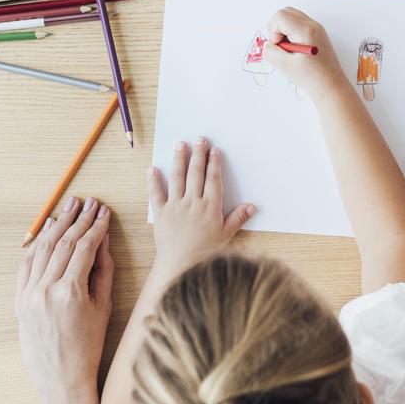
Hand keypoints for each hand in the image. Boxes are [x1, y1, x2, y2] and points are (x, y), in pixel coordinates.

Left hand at [15, 196, 113, 403]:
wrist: (61, 378)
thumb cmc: (88, 346)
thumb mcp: (103, 307)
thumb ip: (103, 271)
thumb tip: (103, 241)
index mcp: (69, 292)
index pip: (84, 247)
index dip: (96, 227)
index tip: (104, 213)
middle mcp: (45, 290)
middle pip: (62, 243)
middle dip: (77, 219)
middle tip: (88, 201)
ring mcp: (29, 294)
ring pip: (42, 249)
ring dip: (57, 225)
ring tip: (69, 207)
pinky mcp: (19, 300)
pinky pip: (27, 264)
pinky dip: (37, 244)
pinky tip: (48, 230)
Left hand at [148, 138, 254, 280]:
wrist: (181, 264)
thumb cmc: (205, 252)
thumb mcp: (225, 235)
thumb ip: (237, 218)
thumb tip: (252, 206)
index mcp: (210, 206)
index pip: (213, 179)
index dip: (214, 163)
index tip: (214, 150)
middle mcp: (192, 202)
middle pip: (196, 173)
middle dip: (198, 154)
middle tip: (200, 138)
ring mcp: (175, 206)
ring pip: (177, 178)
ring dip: (179, 159)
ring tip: (180, 144)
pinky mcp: (161, 213)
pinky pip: (156, 194)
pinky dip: (153, 181)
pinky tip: (152, 168)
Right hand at [262, 7, 347, 101]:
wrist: (331, 87)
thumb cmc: (311, 78)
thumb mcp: (284, 66)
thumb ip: (270, 51)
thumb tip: (268, 44)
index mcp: (306, 30)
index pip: (280, 16)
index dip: (273, 31)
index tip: (280, 48)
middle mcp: (313, 25)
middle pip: (286, 12)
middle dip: (278, 28)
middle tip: (282, 47)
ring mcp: (317, 29)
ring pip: (292, 18)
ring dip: (284, 31)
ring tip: (289, 50)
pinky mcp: (318, 35)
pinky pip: (299, 26)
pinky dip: (292, 34)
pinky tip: (296, 51)